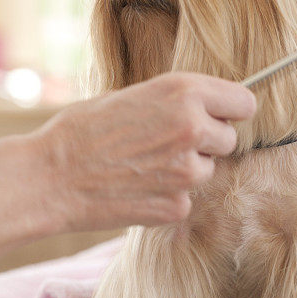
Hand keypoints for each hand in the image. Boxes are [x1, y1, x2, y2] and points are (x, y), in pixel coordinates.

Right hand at [36, 72, 256, 229]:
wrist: (51, 176)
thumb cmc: (83, 129)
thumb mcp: (133, 95)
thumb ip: (176, 101)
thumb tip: (204, 109)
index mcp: (184, 92)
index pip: (245, 102)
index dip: (230, 111)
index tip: (220, 116)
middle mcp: (193, 129)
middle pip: (229, 139)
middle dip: (207, 142)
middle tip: (169, 142)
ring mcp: (188, 172)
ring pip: (208, 170)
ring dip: (187, 169)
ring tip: (145, 164)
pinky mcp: (177, 205)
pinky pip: (187, 198)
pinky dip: (168, 195)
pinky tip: (138, 187)